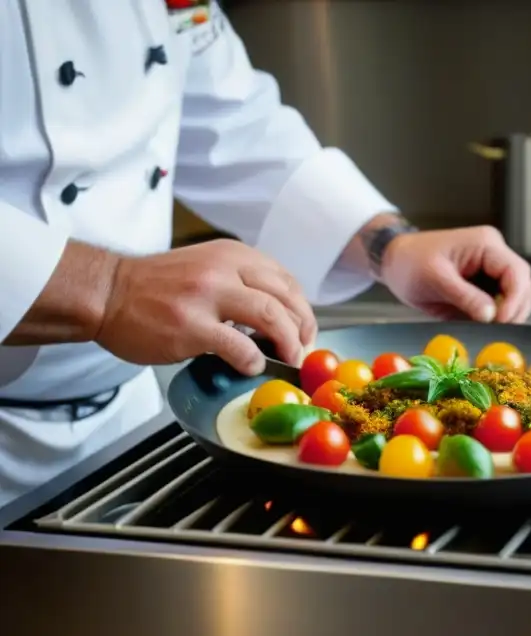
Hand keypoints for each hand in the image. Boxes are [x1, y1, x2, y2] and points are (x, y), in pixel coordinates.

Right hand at [95, 239, 316, 373]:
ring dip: (288, 342)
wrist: (106, 292)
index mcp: (232, 254)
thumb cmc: (154, 287)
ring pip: (270, 315)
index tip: (305, 330)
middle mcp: (223, 269)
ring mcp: (207, 295)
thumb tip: (279, 318)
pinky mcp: (191, 325)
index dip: (303, 309)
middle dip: (303, 327)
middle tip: (302, 349)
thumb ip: (241, 284)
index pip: (285, 280)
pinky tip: (251, 366)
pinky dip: (253, 360)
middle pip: (285, 297)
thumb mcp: (206, 268)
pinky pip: (239, 345)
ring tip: (288, 359)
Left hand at [381, 226, 530, 322]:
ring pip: (516, 296)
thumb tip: (491, 316)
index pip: (516, 272)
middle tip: (498, 331)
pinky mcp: (485, 284)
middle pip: (522, 285)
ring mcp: (491, 269)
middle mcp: (494, 255)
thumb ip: (465, 297)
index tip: (501, 322)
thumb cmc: (409, 263)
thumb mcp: (435, 280)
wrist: (394, 261)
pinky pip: (500, 302)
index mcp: (486, 245)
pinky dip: (497, 318)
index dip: (515, 300)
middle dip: (515, 310)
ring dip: (508, 315)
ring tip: (489, 330)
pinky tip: (484, 327)